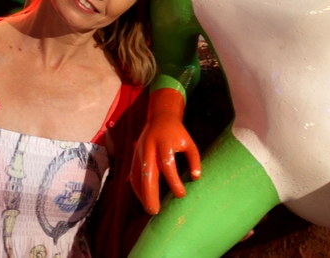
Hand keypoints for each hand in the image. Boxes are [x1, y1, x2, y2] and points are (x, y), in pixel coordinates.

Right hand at [131, 89, 201, 214]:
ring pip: (137, 176)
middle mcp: (149, 148)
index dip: (174, 181)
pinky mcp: (134, 157)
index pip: (167, 165)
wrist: (160, 118)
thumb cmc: (177, 133)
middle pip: (147, 173)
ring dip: (141, 194)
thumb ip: (194, 159)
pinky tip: (144, 199)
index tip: (181, 195)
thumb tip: (196, 178)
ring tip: (149, 209)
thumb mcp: (189, 143)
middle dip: (149, 193)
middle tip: (155, 211)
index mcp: (164, 143)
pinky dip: (137, 189)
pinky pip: (133, 175)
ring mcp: (139, 153)